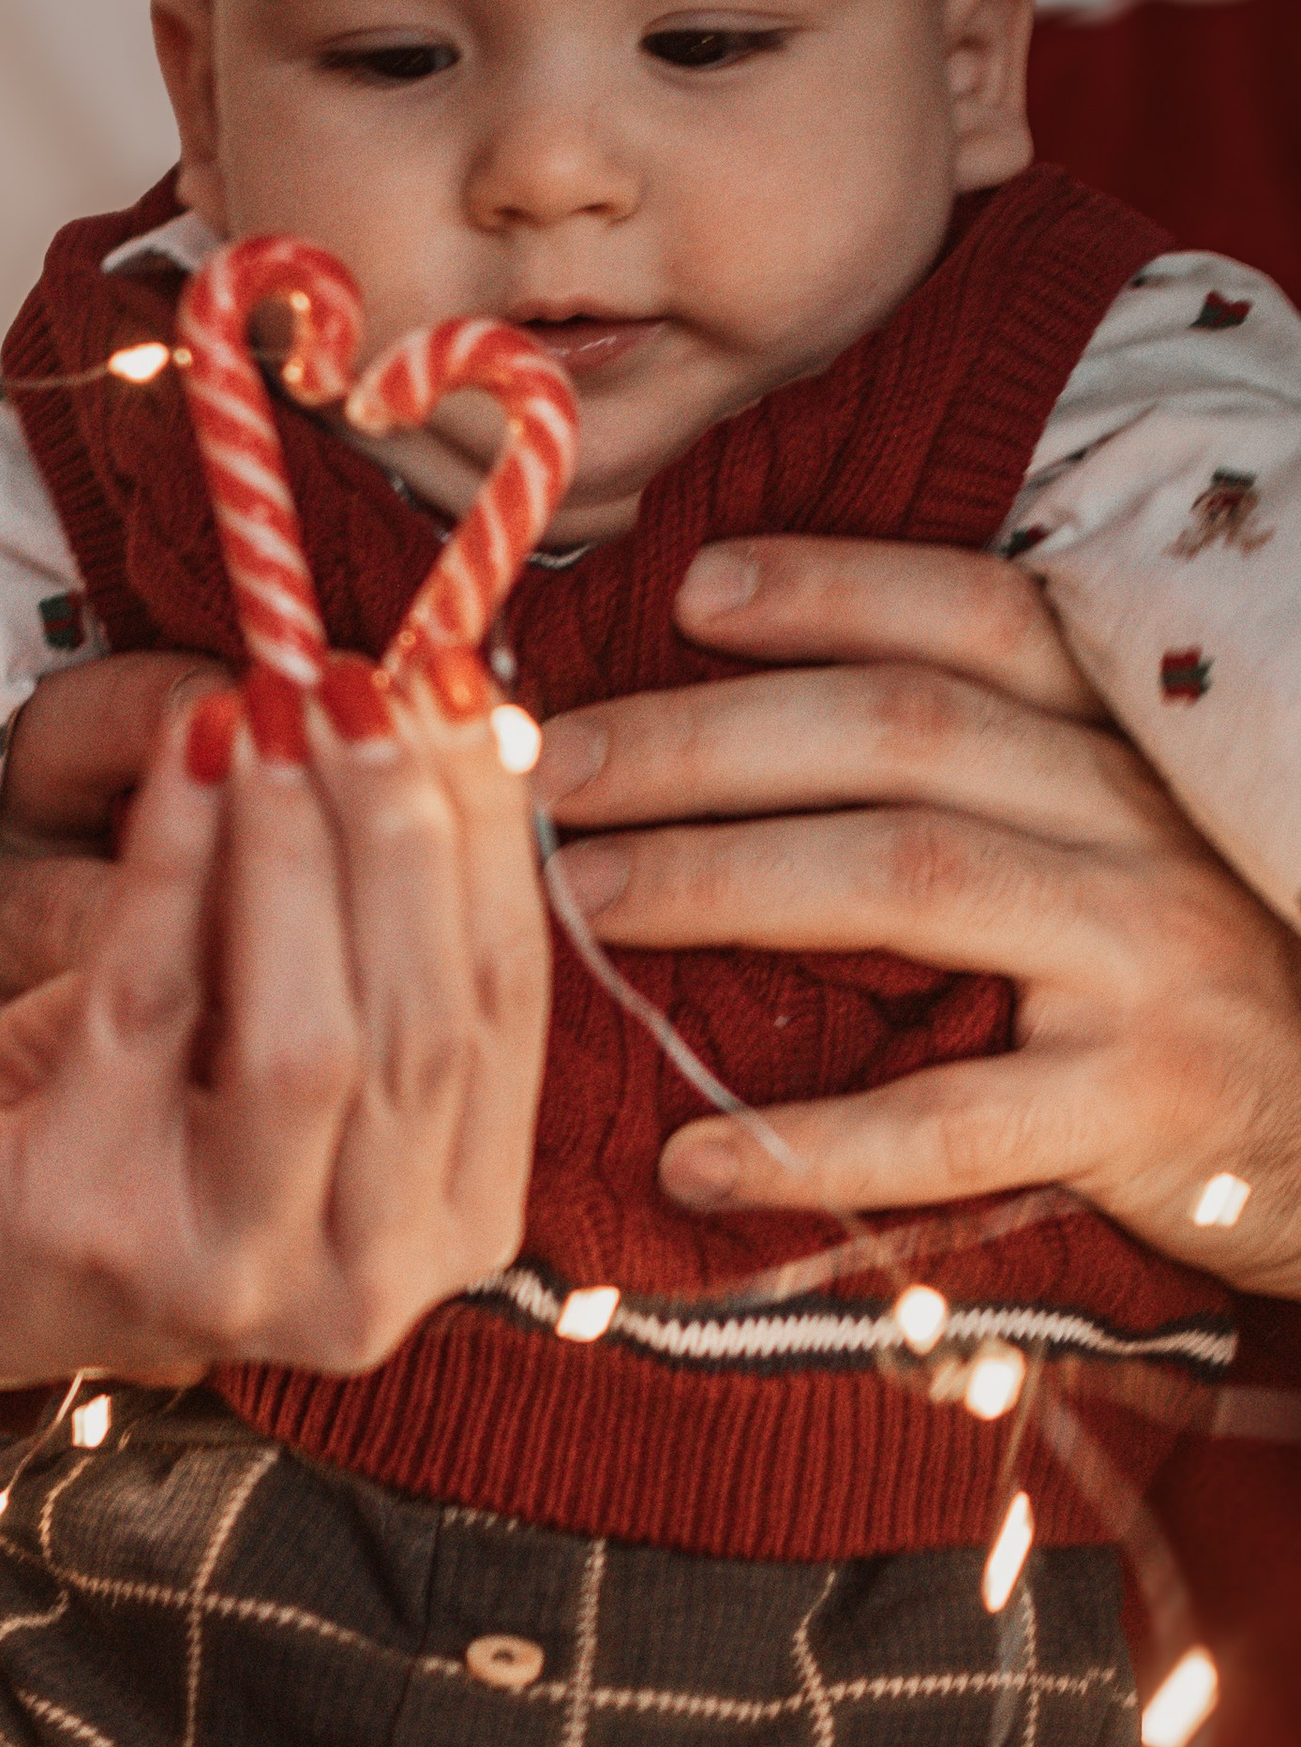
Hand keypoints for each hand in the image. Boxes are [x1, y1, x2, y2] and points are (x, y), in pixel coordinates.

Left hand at [0, 663, 549, 1387]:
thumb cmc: (119, 1124)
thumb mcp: (264, 1024)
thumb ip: (354, 923)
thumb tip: (432, 713)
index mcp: (447, 1226)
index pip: (503, 1009)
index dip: (488, 836)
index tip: (460, 690)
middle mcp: (364, 1284)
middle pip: (424, 1023)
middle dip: (400, 827)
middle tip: (365, 682)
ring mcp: (230, 1273)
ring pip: (310, 1037)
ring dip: (297, 844)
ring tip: (278, 703)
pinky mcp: (94, 1225)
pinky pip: (151, 1007)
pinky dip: (174, 862)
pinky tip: (186, 755)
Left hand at [537, 534, 1300, 1293]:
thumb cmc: (1193, 988)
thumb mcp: (1123, 846)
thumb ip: (993, 786)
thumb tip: (751, 729)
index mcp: (1132, 747)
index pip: (982, 621)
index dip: (835, 590)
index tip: (687, 592)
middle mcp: (1144, 824)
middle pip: (901, 735)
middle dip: (704, 741)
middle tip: (554, 772)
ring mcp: (1152, 960)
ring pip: (907, 879)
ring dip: (720, 880)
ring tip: (579, 905)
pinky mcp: (1143, 1107)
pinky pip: (951, 1118)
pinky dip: (810, 1141)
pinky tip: (694, 1155)